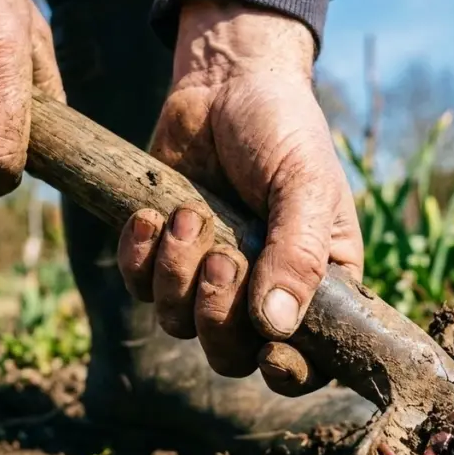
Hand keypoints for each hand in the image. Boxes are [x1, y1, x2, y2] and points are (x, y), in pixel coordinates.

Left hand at [116, 0, 363, 396]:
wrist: (225, 81)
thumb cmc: (281, 129)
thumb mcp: (304, 184)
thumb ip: (297, 254)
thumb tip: (275, 327)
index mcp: (314, 282)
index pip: (309, 360)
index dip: (288, 373)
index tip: (270, 353)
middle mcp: (262, 289)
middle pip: (231, 354)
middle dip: (218, 315)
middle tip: (222, 257)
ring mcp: (210, 274)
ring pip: (180, 323)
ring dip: (177, 275)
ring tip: (186, 216)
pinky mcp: (164, 252)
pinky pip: (140, 287)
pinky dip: (139, 257)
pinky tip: (148, 215)